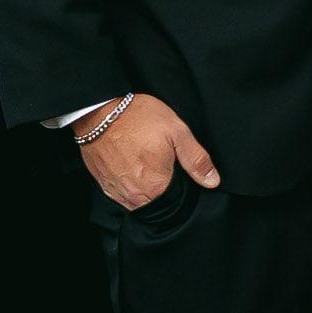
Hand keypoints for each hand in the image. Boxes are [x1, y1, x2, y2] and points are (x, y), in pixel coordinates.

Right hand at [80, 91, 219, 213]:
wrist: (99, 110)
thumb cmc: (137, 118)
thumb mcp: (176, 131)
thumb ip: (196, 159)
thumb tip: (213, 181)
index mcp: (157, 186)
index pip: (177, 200)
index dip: (181, 184)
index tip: (176, 167)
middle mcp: (135, 195)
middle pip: (158, 202)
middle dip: (163, 186)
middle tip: (160, 161)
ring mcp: (117, 191)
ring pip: (139, 200)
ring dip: (145, 187)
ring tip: (144, 162)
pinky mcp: (104, 184)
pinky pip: (122, 194)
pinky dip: (129, 184)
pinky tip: (131, 166)